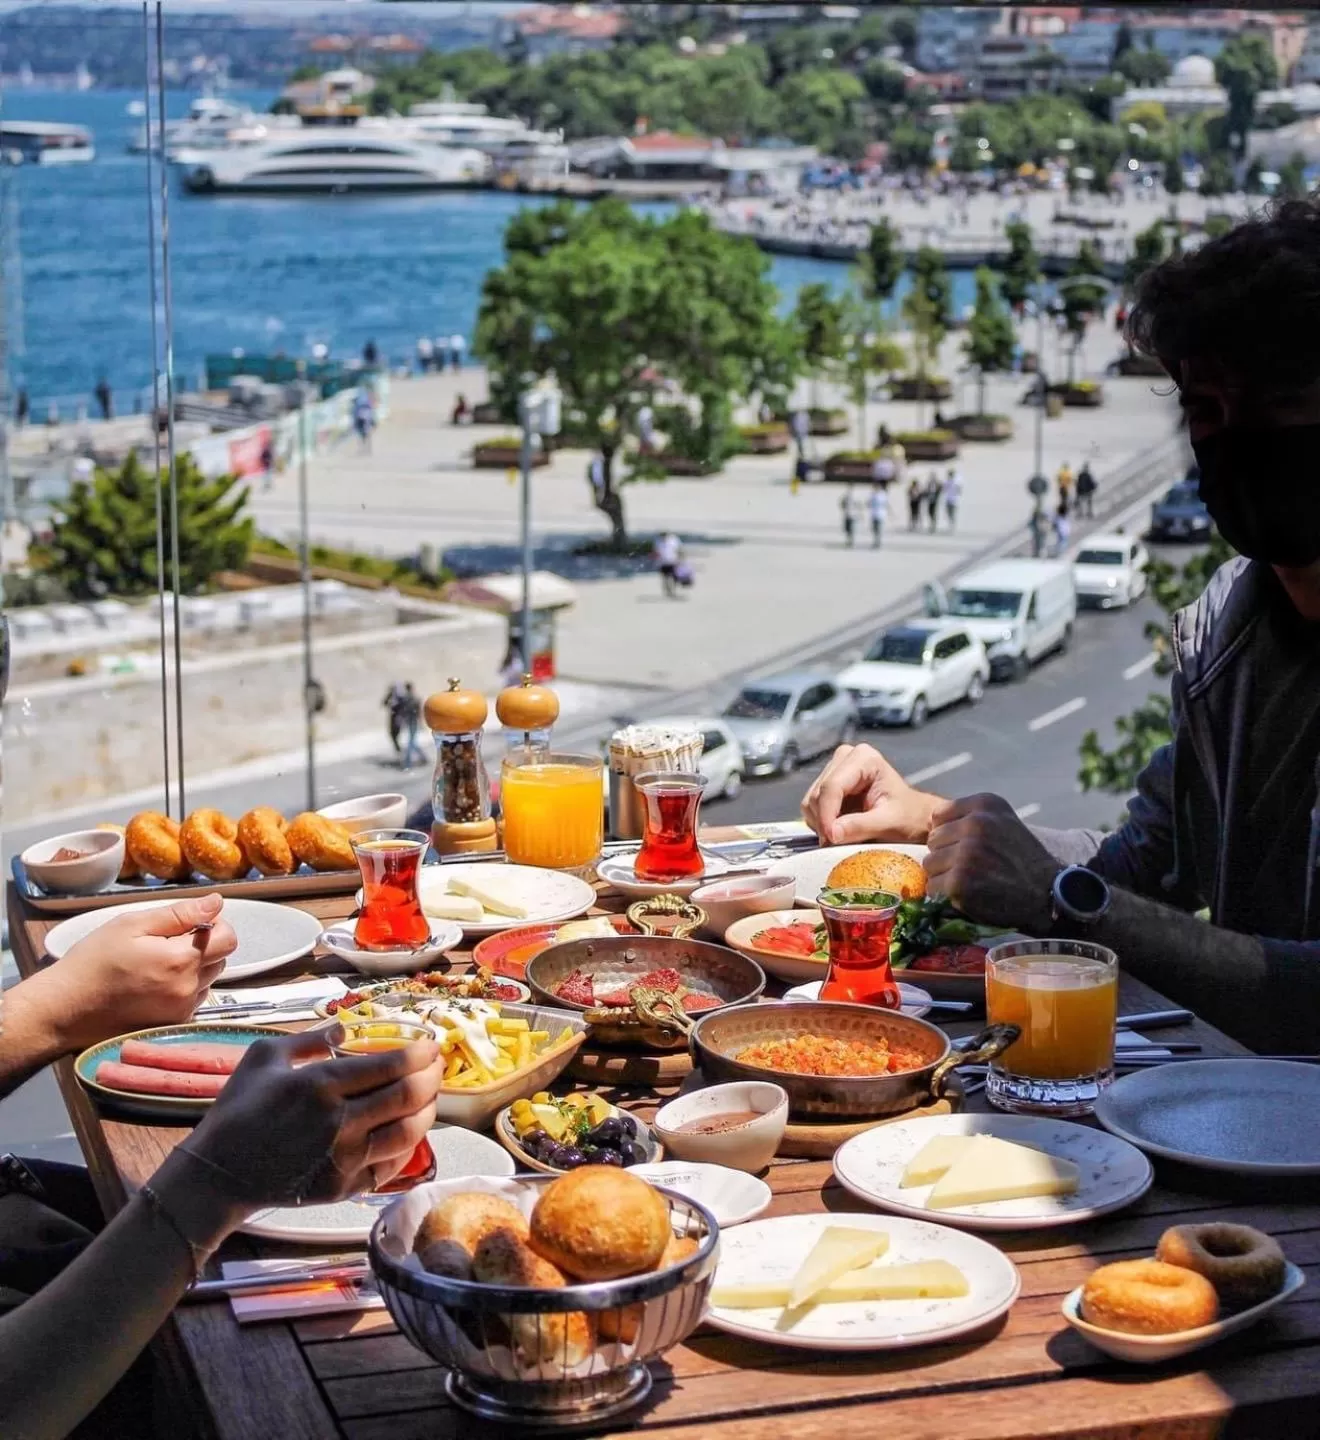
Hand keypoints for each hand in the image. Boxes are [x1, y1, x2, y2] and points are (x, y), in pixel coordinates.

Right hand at [37, 893, 237, 1051]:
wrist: (64, 1009)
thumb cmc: (93, 963)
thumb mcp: (131, 925)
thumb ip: (180, 914)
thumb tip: (216, 902)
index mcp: (181, 960)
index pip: (228, 937)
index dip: (214, 925)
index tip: (188, 924)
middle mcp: (188, 989)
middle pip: (222, 958)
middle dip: (204, 945)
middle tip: (166, 943)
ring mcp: (182, 1011)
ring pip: (210, 980)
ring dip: (195, 968)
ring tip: (157, 965)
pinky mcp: (173, 1025)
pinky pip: (194, 1000)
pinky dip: (184, 988)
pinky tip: (155, 984)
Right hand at [154, 1029, 442, 1237]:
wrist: (217, 1174)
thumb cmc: (237, 1111)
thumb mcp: (263, 1058)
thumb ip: (309, 1039)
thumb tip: (344, 1028)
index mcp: (320, 1083)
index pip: (390, 1065)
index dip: (421, 1054)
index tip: (432, 1045)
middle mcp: (339, 1121)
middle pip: (408, 1096)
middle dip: (433, 1077)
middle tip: (439, 1065)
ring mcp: (343, 1158)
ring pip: (408, 1132)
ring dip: (428, 1111)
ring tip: (430, 1098)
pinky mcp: (342, 1188)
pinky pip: (390, 1167)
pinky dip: (407, 1148)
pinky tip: (408, 1133)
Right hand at [801, 743, 937, 845]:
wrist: (914, 820)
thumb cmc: (909, 819)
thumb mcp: (889, 824)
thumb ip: (860, 826)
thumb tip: (831, 833)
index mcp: (864, 758)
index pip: (832, 786)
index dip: (827, 815)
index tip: (831, 839)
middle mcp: (845, 758)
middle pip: (818, 794)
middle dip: (825, 821)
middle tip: (839, 843)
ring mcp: (834, 771)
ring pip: (810, 802)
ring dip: (822, 824)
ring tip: (846, 836)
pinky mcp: (828, 787)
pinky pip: (812, 809)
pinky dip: (822, 824)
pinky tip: (842, 829)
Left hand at [924, 794, 1055, 931]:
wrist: (1048, 894)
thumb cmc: (1021, 858)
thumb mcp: (1003, 821)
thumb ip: (969, 816)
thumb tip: (928, 824)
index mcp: (985, 804)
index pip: (938, 817)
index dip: (950, 835)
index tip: (971, 847)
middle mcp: (976, 825)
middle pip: (932, 840)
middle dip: (947, 855)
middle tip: (975, 868)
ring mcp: (967, 854)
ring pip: (930, 864)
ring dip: (945, 876)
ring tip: (974, 880)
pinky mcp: (959, 883)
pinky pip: (932, 887)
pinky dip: (946, 896)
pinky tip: (971, 895)